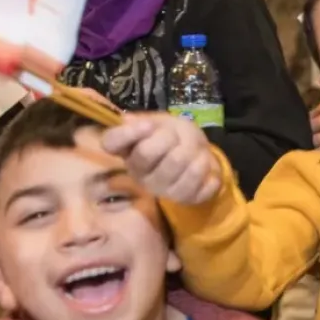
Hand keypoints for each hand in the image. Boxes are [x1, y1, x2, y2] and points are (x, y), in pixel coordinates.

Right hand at [101, 113, 221, 203]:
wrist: (196, 152)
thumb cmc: (172, 136)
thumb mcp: (157, 121)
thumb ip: (141, 121)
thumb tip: (128, 121)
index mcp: (127, 153)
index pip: (112, 142)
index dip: (128, 133)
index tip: (148, 125)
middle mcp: (139, 175)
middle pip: (147, 152)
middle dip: (169, 137)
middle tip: (178, 138)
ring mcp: (161, 190)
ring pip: (178, 163)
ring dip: (194, 150)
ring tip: (195, 150)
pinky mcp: (184, 198)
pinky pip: (198, 181)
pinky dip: (208, 168)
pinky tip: (203, 166)